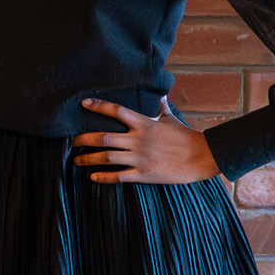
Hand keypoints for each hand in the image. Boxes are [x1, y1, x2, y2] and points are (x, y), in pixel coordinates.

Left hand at [70, 97, 219, 183]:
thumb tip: (161, 96)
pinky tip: (93, 177)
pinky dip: (103, 177)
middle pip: (102, 137)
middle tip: (70, 141)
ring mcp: (140, 157)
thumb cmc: (187, 137)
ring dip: (87, 159)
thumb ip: (162, 108)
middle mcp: (138, 139)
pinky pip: (118, 176)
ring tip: (76, 160)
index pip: (116, 110)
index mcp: (144, 123)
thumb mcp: (172, 119)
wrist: (204, 157)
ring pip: (106, 158)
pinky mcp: (144, 174)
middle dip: (82, 139)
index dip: (98, 106)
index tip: (83, 103)